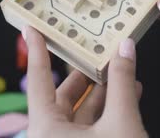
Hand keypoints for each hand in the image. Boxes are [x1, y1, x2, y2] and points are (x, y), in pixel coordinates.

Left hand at [23, 26, 146, 137]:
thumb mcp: (122, 121)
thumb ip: (122, 83)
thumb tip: (125, 49)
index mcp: (46, 130)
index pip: (39, 81)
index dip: (37, 52)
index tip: (32, 31)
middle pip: (63, 97)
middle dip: (85, 75)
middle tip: (96, 54)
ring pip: (79, 112)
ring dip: (102, 93)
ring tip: (119, 73)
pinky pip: (90, 126)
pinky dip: (107, 111)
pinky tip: (127, 96)